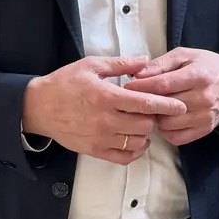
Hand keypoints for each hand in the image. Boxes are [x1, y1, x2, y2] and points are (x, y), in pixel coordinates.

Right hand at [21, 56, 186, 164]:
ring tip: (142, 123)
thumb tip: (146, 61)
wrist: (38, 107)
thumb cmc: (65, 83)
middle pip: (144, 125)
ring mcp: (99, 138)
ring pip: (136, 142)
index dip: (166, 105)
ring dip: (145, 134)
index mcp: (106, 96)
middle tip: (152, 110)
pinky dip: (134, 150)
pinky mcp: (94, 150)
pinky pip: (123, 157)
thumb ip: (121, 63)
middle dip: (154, 118)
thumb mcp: (91, 65)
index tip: (180, 105)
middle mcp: (105, 120)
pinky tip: (135, 140)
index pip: (144, 103)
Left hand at [124, 48, 218, 144]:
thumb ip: (161, 64)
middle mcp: (204, 98)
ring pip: (167, 124)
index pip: (163, 85)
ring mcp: (205, 116)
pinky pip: (176, 137)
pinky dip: (166, 130)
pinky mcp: (205, 129)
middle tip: (137, 99)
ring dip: (156, 118)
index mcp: (199, 76)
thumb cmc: (205, 66)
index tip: (128, 86)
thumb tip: (137, 75)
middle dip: (146, 103)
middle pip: (164, 107)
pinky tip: (166, 119)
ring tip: (154, 108)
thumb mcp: (185, 55)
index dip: (141, 87)